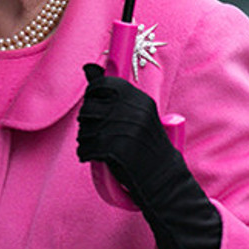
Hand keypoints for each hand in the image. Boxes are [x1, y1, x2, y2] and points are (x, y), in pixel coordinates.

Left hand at [77, 63, 220, 248]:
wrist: (164, 181)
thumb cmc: (146, 147)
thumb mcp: (136, 115)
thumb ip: (113, 92)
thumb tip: (87, 66)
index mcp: (140, 100)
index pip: (102, 85)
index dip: (92, 96)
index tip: (96, 108)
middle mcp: (134, 112)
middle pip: (90, 108)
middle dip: (86, 122)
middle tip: (96, 134)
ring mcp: (126, 131)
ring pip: (86, 128)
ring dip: (84, 139)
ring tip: (95, 147)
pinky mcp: (118, 150)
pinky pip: (87, 147)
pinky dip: (85, 153)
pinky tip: (91, 157)